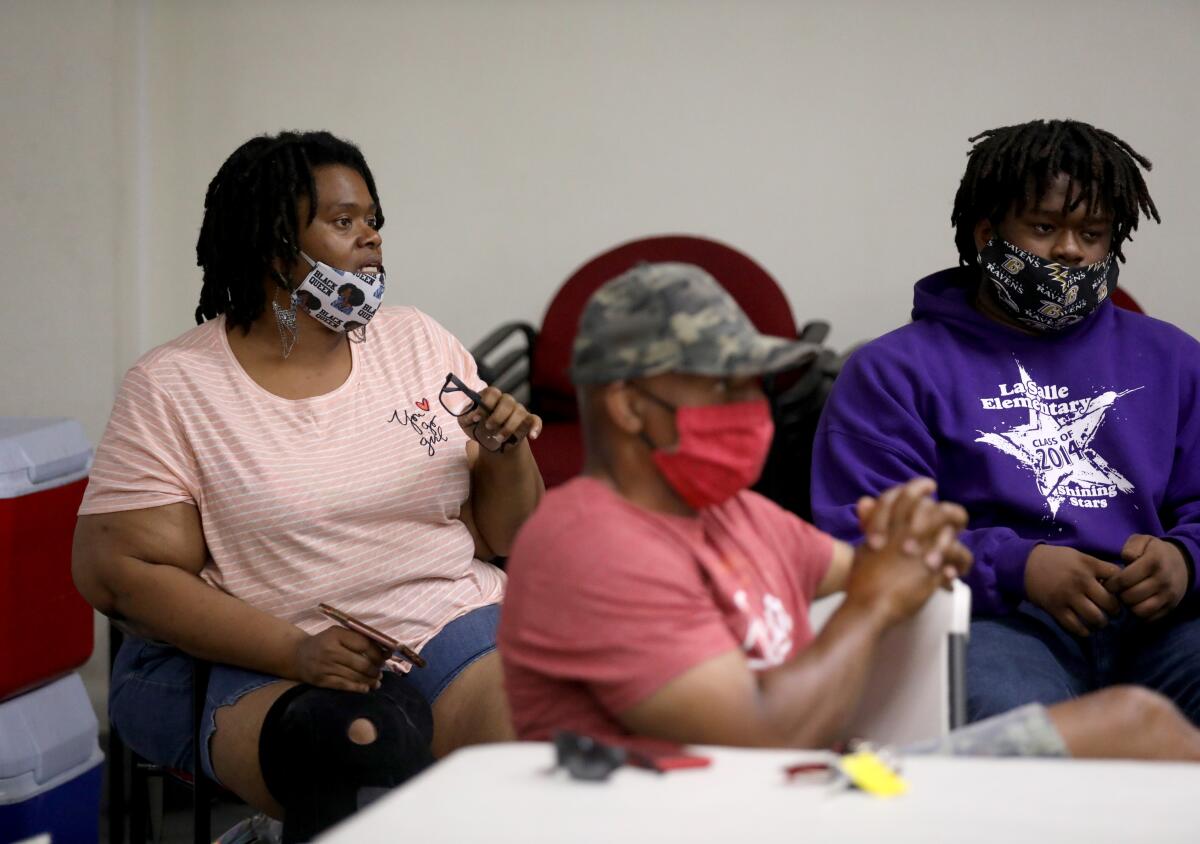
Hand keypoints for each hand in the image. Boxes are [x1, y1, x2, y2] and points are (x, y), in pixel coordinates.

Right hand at [292, 627, 385, 692]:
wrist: (298, 655)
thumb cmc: (325, 643)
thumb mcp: (338, 634)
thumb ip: (359, 639)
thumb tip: (386, 651)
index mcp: (337, 635)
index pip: (364, 645)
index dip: (378, 654)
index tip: (386, 658)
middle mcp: (331, 650)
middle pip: (361, 663)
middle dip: (375, 670)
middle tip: (381, 672)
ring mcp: (325, 666)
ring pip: (354, 676)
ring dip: (369, 680)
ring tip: (376, 681)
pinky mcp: (321, 680)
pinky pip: (344, 685)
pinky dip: (357, 688)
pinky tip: (366, 688)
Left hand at [460, 387, 542, 453]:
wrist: (489, 440)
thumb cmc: (476, 426)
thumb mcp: (465, 422)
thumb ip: (465, 416)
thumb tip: (472, 415)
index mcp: (490, 397)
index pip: (492, 392)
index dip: (485, 404)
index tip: (476, 418)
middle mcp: (505, 401)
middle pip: (507, 401)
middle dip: (497, 416)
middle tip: (489, 427)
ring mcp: (518, 410)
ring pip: (519, 411)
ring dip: (509, 427)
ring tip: (499, 438)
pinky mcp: (527, 421)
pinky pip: (535, 420)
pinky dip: (535, 427)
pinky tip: (532, 436)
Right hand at [846, 478, 972, 625]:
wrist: (870, 604)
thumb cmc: (862, 577)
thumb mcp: (863, 545)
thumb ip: (869, 522)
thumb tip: (866, 500)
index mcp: (890, 523)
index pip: (907, 493)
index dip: (920, 486)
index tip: (930, 486)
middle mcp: (909, 530)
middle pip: (938, 509)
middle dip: (951, 512)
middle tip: (957, 519)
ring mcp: (924, 548)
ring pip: (952, 534)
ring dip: (955, 542)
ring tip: (957, 553)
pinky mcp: (936, 568)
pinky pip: (958, 558)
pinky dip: (961, 563)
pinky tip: (957, 571)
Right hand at [1024, 545, 1120, 636]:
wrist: (1024, 564)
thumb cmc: (1054, 559)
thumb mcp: (1077, 555)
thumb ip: (1096, 567)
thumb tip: (1115, 585)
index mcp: (1088, 565)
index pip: (1117, 578)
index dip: (1122, 587)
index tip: (1119, 592)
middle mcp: (1081, 581)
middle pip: (1110, 602)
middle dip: (1115, 610)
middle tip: (1112, 611)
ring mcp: (1068, 596)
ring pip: (1096, 617)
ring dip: (1101, 622)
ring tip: (1100, 621)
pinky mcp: (1056, 608)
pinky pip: (1076, 626)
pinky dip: (1084, 631)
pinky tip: (1085, 629)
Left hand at [1103, 535, 1189, 622]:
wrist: (1181, 564)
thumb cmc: (1153, 552)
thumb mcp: (1143, 540)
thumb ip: (1131, 547)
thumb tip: (1126, 559)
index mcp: (1153, 562)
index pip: (1124, 579)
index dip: (1111, 583)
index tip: (1107, 582)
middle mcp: (1163, 581)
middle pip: (1130, 597)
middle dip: (1118, 595)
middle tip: (1115, 591)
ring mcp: (1168, 596)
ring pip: (1140, 611)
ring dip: (1128, 606)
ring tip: (1125, 597)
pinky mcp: (1170, 608)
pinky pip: (1150, 619)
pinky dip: (1139, 614)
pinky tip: (1136, 604)